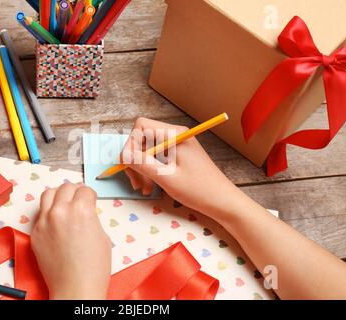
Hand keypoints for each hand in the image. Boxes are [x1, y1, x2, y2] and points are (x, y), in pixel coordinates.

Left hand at [31, 183, 111, 299]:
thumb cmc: (93, 268)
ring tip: (64, 201)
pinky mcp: (35, 232)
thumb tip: (85, 210)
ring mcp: (45, 221)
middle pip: (66, 187)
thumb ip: (91, 217)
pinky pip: (41, 213)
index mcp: (81, 210)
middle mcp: (60, 211)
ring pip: (48, 194)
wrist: (75, 288)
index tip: (90, 199)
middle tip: (79, 197)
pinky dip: (49, 212)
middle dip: (75, 191)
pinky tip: (56, 220)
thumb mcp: (102, 235)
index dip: (91, 195)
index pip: (85, 190)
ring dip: (58, 195)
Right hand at [121, 118, 241, 219]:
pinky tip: (151, 187)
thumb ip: (143, 164)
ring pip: (146, 150)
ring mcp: (176, 145)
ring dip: (141, 169)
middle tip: (136, 183)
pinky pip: (155, 158)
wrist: (223, 202)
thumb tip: (122, 155)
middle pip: (142, 139)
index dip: (130, 144)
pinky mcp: (177, 155)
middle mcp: (174, 135)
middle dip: (135, 160)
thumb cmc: (198, 190)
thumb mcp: (166, 178)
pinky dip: (149, 171)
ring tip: (144, 188)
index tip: (129, 166)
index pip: (140, 127)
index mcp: (174, 135)